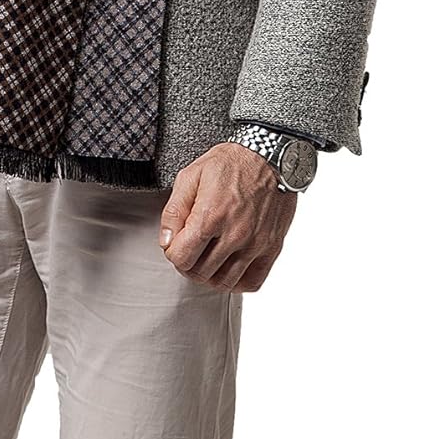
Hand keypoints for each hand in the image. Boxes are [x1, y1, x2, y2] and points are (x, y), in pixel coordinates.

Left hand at [158, 141, 298, 291]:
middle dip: (189, 264)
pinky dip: (237, 282)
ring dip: (211, 275)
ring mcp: (255, 244)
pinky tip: (230, 266)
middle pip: (200, 273)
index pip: (181, 258)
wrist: (270, 156)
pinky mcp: (272, 248)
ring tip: (209, 257)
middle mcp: (234, 234)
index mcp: (210, 215)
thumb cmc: (231, 162)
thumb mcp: (192, 175)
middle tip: (191, 249)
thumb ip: (174, 210)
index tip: (176, 243)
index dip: (173, 252)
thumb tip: (166, 241)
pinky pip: (252, 282)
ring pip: (224, 283)